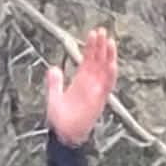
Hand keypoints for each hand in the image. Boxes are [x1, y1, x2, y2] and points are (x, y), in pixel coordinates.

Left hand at [47, 26, 117, 146]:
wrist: (66, 134)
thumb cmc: (61, 119)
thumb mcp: (54, 97)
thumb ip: (54, 83)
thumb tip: (53, 68)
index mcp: (80, 80)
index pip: (88, 59)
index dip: (91, 47)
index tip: (93, 33)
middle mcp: (91, 83)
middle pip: (98, 60)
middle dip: (100, 46)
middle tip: (102, 30)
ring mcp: (96, 89)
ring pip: (105, 69)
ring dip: (108, 56)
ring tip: (109, 41)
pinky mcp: (100, 98)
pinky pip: (107, 84)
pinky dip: (110, 73)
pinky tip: (111, 62)